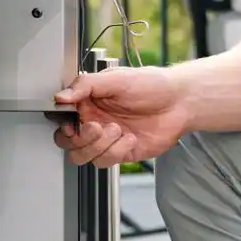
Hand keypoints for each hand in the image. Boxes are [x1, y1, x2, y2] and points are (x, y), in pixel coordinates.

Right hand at [52, 66, 188, 167]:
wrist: (179, 103)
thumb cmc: (152, 85)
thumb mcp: (116, 79)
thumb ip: (85, 85)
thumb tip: (61, 96)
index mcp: (88, 102)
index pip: (62, 120)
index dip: (64, 126)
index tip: (73, 123)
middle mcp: (94, 122)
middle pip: (68, 143)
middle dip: (82, 139)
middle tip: (98, 127)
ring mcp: (105, 140)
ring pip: (84, 156)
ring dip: (101, 145)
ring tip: (118, 129)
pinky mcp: (119, 153)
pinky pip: (105, 162)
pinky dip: (117, 152)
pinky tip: (129, 139)